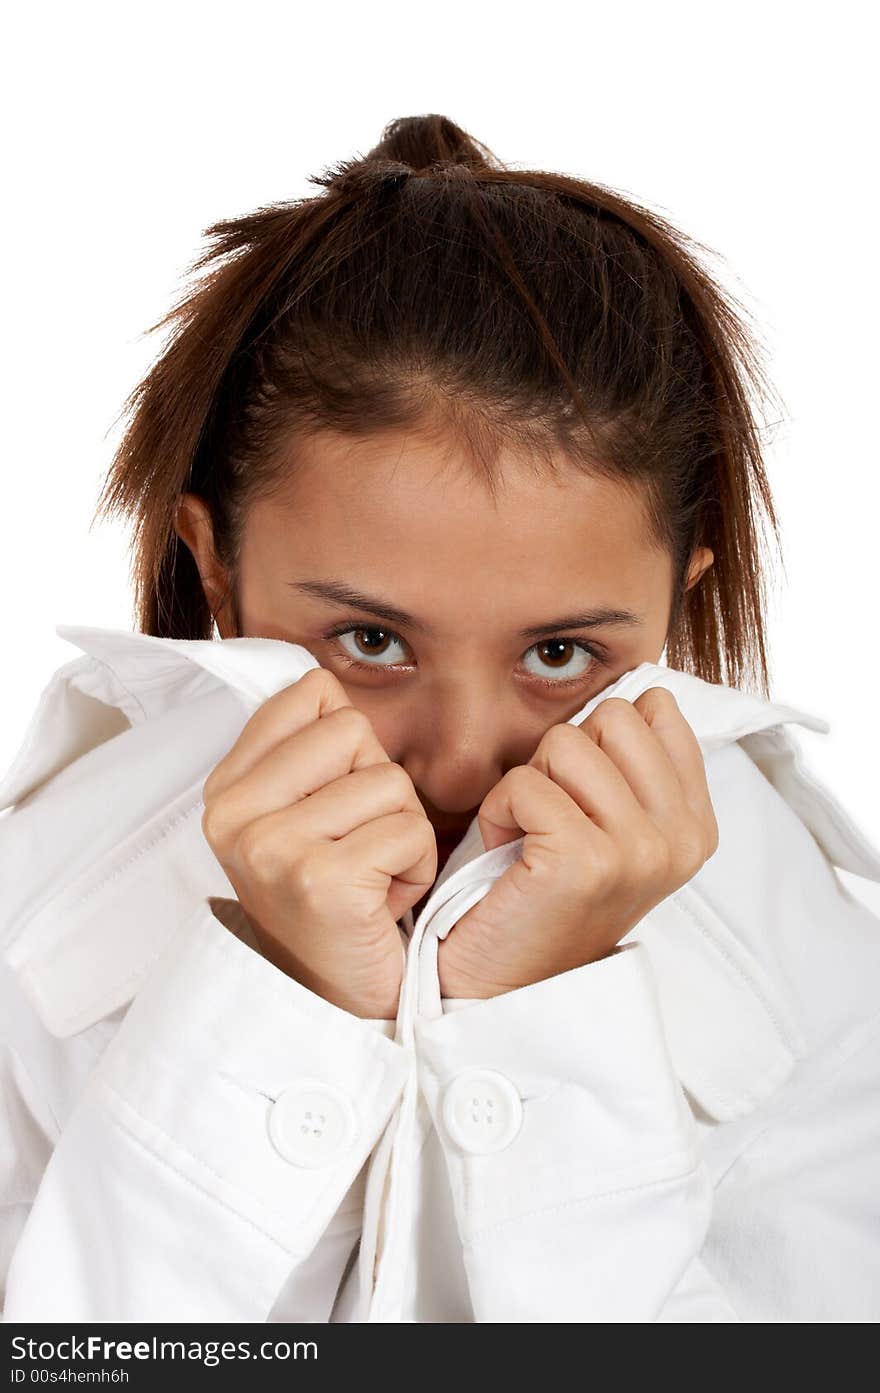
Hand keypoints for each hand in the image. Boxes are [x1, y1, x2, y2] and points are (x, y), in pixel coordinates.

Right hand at [201, 667, 436, 1017]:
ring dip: (403, 834)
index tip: (332, 806)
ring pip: (390, 782)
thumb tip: (328, 680)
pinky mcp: (322, 881)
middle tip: (356, 849)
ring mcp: (273, 847)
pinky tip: (384, 903)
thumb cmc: (333, 903)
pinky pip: (410, 830)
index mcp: (225, 789)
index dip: (348, 745)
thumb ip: (306, 748)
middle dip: (379, 789)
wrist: (335, 1004)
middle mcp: (234, 814)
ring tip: (370, 879)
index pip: (310, 694)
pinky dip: (417, 868)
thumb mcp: (299, 816)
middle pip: (353, 731)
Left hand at [437, 687, 718, 998]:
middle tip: (551, 823)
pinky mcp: (584, 860)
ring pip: (564, 743)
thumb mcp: (611, 826)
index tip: (588, 802)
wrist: (504, 990)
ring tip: (529, 841)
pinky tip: (507, 858)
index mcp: (696, 825)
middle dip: (564, 758)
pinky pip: (524, 783)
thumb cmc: (542, 898)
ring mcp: (638, 851)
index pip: (656, 709)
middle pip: (611, 716)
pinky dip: (499, 813)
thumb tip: (642, 686)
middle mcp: (679, 839)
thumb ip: (634, 763)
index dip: (601, 741)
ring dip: (528, 785)